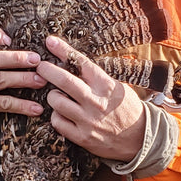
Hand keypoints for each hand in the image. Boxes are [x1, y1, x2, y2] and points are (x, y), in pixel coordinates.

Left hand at [36, 34, 146, 161]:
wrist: (140, 139)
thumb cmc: (127, 109)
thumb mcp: (117, 88)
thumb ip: (97, 78)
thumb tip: (74, 63)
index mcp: (106, 86)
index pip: (81, 63)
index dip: (63, 50)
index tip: (50, 41)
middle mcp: (95, 102)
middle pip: (64, 81)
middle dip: (47, 70)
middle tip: (40, 66)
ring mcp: (88, 120)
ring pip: (56, 101)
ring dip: (53, 96)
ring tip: (57, 95)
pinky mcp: (82, 137)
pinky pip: (57, 122)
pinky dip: (56, 116)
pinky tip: (62, 114)